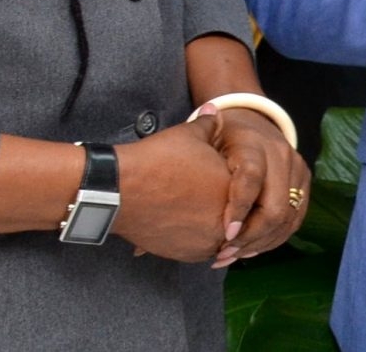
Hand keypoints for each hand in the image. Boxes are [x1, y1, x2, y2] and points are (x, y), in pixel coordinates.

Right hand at [112, 116, 230, 261]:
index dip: (231, 178)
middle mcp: (226, 222)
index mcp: (234, 190)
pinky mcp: (187, 255)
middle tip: (205, 190)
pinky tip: (183, 218)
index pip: (246, 189)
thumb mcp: (189, 134)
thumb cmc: (158, 161)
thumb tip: (215, 110)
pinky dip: (196, 235)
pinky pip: (201, 247)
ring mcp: (207, 242)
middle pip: (235, 213)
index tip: (218, 172)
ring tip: (192, 204)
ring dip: (212, 221)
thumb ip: (210, 124)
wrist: (119, 191)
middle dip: (225, 202)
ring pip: (220, 233)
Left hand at [207, 109, 311, 269]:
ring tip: (229, 256)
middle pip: (275, 207)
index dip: (240, 209)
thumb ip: (191, 155)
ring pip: (286, 218)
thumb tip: (177, 169)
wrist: (251, 122)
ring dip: (259, 244)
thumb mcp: (204, 140)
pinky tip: (248, 250)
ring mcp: (296, 168)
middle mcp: (281, 154)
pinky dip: (272, 240)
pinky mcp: (304, 183)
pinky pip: (294, 220)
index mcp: (253, 143)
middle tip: (221, 254)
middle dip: (249, 237)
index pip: (251, 178)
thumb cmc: (220, 137)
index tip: (225, 235)